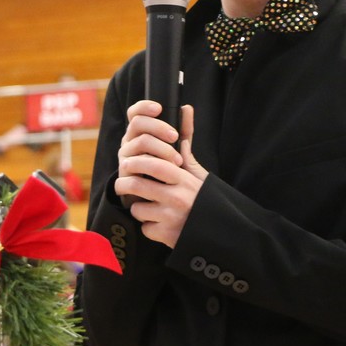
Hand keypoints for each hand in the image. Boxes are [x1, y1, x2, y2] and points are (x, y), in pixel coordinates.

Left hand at [115, 102, 207, 247]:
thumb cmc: (205, 197)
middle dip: (124, 183)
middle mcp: (177, 197)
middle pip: (137, 185)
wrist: (222, 231)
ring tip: (145, 205)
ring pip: (137, 208)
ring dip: (138, 207)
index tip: (128, 163)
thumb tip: (185, 109)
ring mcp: (171, 218)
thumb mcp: (197, 170)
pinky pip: (145, 228)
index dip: (135, 163)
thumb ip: (186, 142)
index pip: (152, 164)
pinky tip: (158, 224)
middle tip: (122, 183)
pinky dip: (148, 227)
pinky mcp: (167, 236)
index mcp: (183, 178)